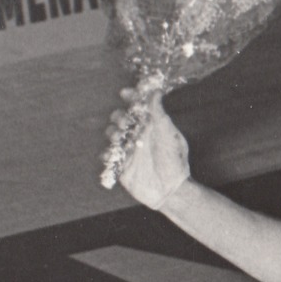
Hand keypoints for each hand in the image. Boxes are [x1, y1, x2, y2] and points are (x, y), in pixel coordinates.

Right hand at [115, 92, 190, 209]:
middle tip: (125, 122)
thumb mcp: (169, 135)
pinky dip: (106, 153)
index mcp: (149, 126)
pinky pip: (108, 156)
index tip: (125, 93)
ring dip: (112, 132)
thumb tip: (155, 92)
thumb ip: (160, 115)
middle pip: (120, 118)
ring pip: (112, 134)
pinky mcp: (122, 165)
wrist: (172, 189)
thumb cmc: (174, 161)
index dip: (130, 97)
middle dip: (119, 117)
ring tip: (120, 137)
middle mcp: (137, 135)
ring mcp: (128, 150)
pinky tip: (111, 153)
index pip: (136, 106)